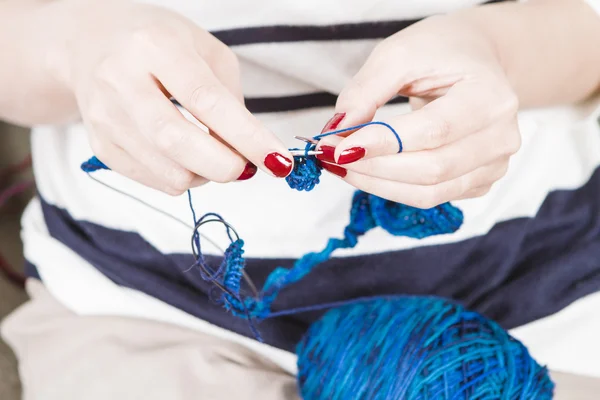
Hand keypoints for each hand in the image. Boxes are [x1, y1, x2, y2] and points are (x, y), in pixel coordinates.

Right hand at [60, 0, 292, 193]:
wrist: (93, 43)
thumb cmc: (162, 45)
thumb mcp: (205, 51)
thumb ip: (230, 99)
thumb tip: (248, 154)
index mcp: (154, 46)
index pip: (206, 100)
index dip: (246, 136)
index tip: (277, 161)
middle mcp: (120, 81)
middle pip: (178, 142)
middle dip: (225, 166)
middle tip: (247, 167)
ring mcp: (105, 118)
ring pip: (169, 172)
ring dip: (206, 175)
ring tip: (213, 153)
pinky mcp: (101, 148)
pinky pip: (156, 182)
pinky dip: (184, 177)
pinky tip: (186, 156)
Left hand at [317, 15, 519, 208]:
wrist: (476, 62)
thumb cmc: (440, 53)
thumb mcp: (399, 55)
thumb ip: (365, 92)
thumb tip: (336, 132)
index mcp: (490, 97)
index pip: (433, 132)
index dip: (383, 145)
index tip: (336, 147)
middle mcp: (500, 137)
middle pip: (431, 170)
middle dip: (373, 168)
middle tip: (330, 157)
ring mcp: (493, 165)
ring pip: (429, 193)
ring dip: (377, 184)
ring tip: (342, 166)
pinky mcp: (478, 182)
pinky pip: (431, 197)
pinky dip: (392, 188)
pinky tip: (367, 171)